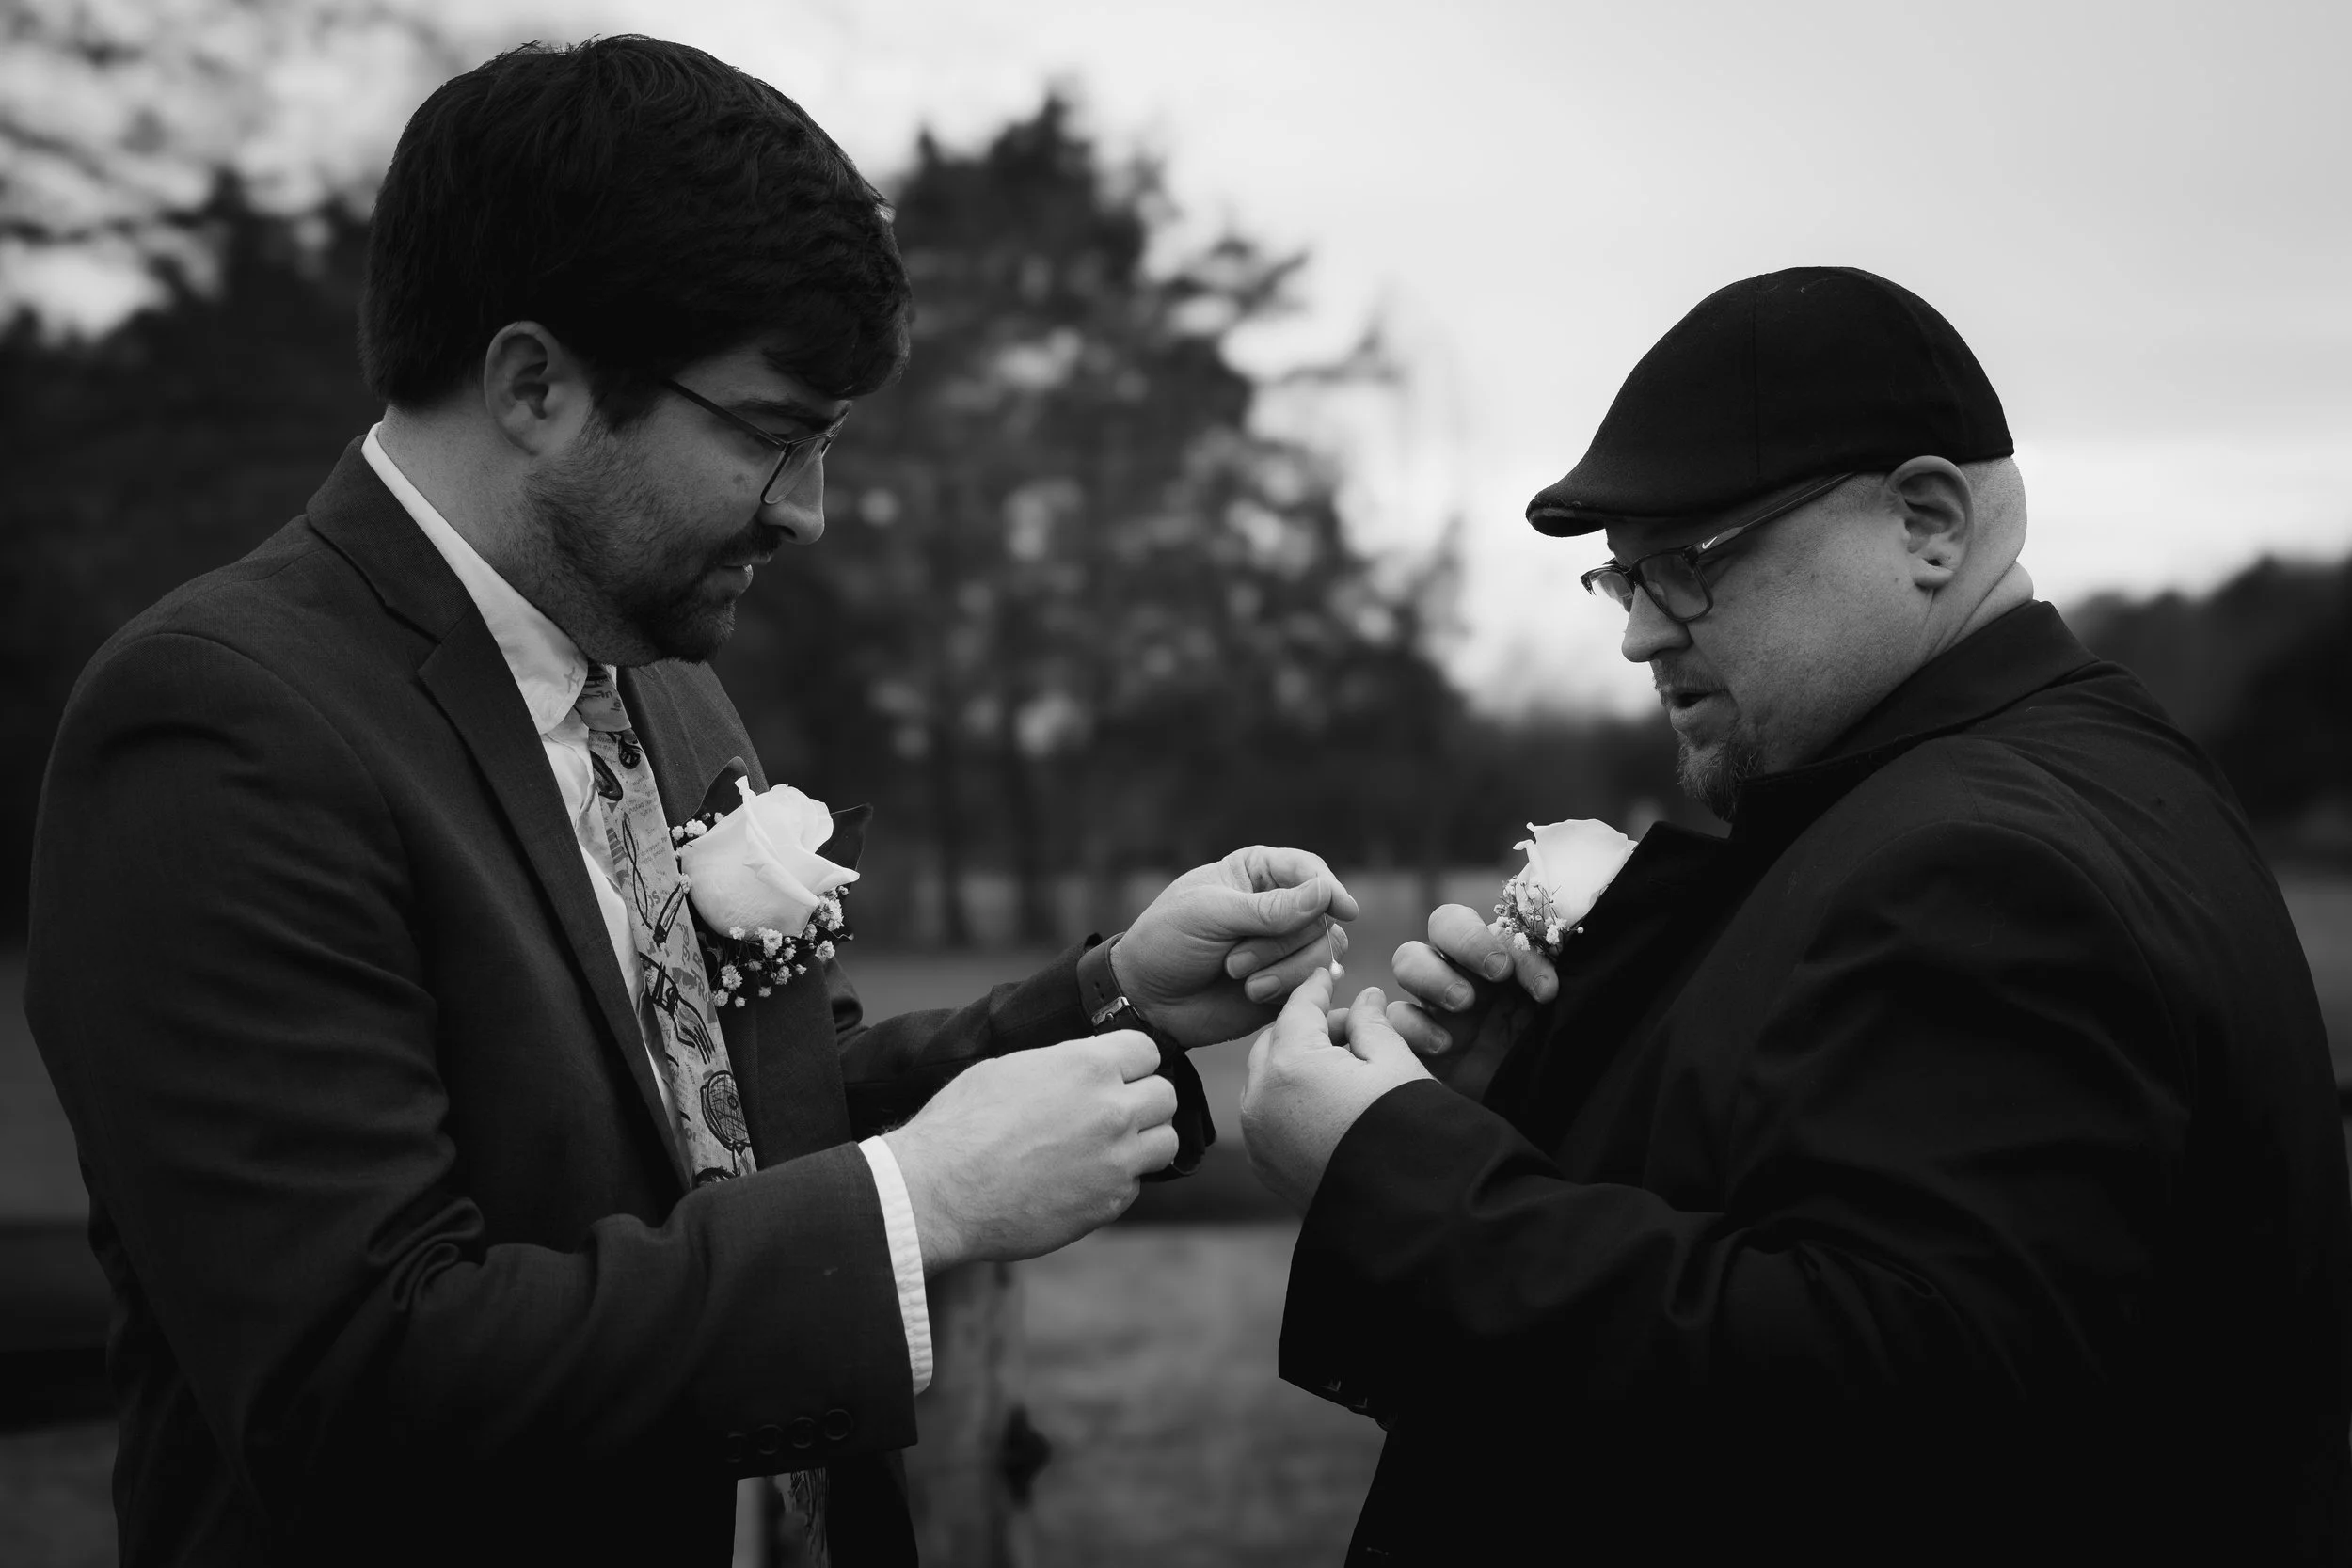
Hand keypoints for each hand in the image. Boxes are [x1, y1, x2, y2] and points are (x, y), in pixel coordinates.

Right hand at [883, 1031, 1178, 1270]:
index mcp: (1088, 1066)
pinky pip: (1134, 1184)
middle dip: (1143, 1100)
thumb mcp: (1008, 1069)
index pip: (1148, 1050)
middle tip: (1113, 1112)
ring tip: (1108, 1146)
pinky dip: (1116, 1181)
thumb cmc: (960, 1125)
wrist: (938, 1193)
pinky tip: (1078, 1180)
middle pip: (1166, 1096)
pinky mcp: (1108, 1203)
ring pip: (1165, 1142)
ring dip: (1143, 1141)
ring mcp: (1116, 1161)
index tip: (1116, 1073)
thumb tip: (1080, 1066)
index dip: (1130, 1061)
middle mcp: (1113, 1110)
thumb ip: (1060, 1066)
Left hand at [1112, 845, 1359, 1047]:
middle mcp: (1279, 907)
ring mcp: (1285, 947)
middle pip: (1320, 916)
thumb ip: (1269, 909)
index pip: (1309, 870)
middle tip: (1233, 961)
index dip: (1329, 888)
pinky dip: (1291, 989)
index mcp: (1257, 873)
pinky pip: (1316, 982)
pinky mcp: (1287, 983)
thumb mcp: (1209, 914)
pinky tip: (1258, 993)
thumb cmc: (1167, 942)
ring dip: (1285, 969)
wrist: (1147, 999)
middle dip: (1280, 942)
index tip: (1342, 909)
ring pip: (1325, 950)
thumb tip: (1325, 893)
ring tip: (1241, 980)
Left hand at [1239, 967, 1430, 1212]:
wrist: (1408, 1212)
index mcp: (1291, 1064)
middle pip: (1275, 1041)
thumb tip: (1364, 999)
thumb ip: (1371, 1023)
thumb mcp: (1396, 1064)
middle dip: (1307, 1027)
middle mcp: (1260, 1098)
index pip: (1298, 1008)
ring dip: (1295, 1063)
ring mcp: (1258, 1135)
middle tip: (1350, 1028)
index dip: (1316, 987)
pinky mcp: (1265, 1165)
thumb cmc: (1409, 1130)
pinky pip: (1267, 1114)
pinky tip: (1328, 1101)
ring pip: (1266, 1078)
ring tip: (1344, 1067)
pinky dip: (1288, 1098)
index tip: (1328, 975)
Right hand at [1386, 902, 1555, 1065]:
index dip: (1519, 943)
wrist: (1528, 1103)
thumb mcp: (1559, 1015)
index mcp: (1503, 955)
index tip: (1545, 987)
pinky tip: (1444, 1045)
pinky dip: (1414, 1025)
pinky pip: (1394, 1017)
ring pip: (1408, 960)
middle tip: (1498, 974)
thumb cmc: (1543, 1052)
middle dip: (1468, 941)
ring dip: (1433, 975)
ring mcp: (1434, 1002)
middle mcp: (1465, 968)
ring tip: (1464, 1003)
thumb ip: (1553, 980)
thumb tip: (1555, 966)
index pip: (1504, 922)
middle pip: (1444, 923)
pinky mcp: (1413, 1039)